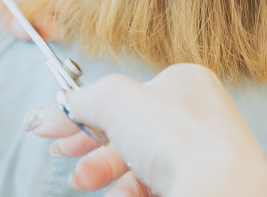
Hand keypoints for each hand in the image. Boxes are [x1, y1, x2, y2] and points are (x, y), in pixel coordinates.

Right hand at [22, 64, 266, 196]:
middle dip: (90, 147)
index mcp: (184, 82)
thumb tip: (48, 112)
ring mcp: (200, 154)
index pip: (124, 94)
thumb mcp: (115, 100)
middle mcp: (196, 115)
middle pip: (128, 130)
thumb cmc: (181, 138)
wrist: (218, 191)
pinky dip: (129, 192)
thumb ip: (80, 101)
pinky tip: (115, 196)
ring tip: (82, 182)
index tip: (52, 127)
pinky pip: (155, 186)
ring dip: (104, 173)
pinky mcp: (197, 185)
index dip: (84, 110)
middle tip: (63, 156)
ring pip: (139, 163)